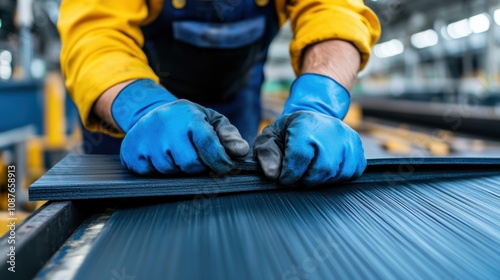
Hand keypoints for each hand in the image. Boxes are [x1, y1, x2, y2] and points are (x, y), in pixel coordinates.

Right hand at [112, 79, 248, 174]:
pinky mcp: (131, 150)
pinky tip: (158, 156)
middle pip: (189, 163)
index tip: (225, 167)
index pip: (208, 144)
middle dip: (197, 166)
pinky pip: (149, 172)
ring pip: (169, 170)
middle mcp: (166, 125)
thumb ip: (228, 136)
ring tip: (175, 153)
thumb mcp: (211, 120)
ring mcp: (146, 138)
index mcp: (189, 116)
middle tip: (194, 156)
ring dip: (176, 168)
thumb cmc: (187, 120)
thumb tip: (240, 151)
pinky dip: (156, 170)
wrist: (150, 111)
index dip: (219, 161)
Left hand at [254, 74, 365, 185]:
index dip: (289, 174)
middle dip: (305, 178)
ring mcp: (349, 142)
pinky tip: (326, 167)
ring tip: (312, 167)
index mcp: (306, 125)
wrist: (314, 117)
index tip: (285, 177)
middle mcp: (332, 132)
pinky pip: (349, 175)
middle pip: (319, 171)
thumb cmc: (290, 131)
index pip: (299, 159)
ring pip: (334, 176)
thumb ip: (266, 154)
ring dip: (320, 179)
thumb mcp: (271, 136)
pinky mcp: (359, 152)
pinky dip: (335, 177)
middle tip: (299, 173)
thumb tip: (273, 173)